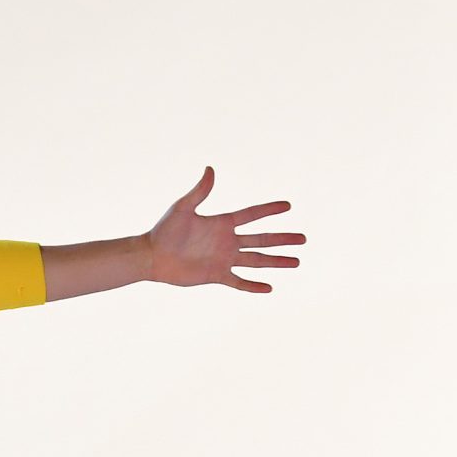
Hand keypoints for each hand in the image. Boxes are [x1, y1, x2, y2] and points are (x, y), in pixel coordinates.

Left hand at [145, 167, 302, 292]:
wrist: (152, 256)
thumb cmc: (164, 230)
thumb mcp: (182, 208)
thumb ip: (199, 192)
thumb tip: (210, 169)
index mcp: (222, 223)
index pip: (252, 215)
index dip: (269, 210)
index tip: (288, 206)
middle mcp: (227, 241)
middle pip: (262, 239)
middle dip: (283, 239)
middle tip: (304, 239)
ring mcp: (223, 259)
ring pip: (256, 260)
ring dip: (276, 262)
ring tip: (296, 262)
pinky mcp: (215, 275)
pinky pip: (238, 281)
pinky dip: (252, 285)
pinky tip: (269, 287)